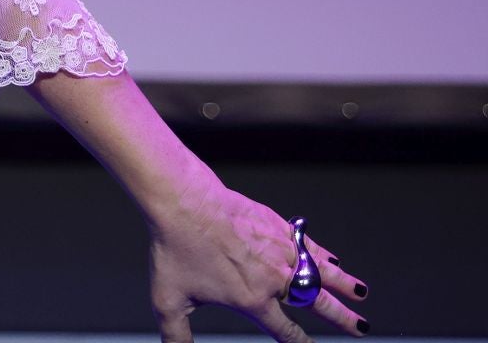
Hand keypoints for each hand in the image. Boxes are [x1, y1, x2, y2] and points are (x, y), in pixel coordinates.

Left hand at [149, 173, 367, 341]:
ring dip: (344, 285)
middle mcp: (274, 279)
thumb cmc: (173, 249)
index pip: (286, 333)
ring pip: (321, 272)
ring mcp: (279, 251)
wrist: (182, 201)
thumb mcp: (169, 300)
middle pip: (318, 305)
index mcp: (252, 301)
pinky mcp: (276, 226)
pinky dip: (325, 255)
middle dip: (342, 319)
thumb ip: (177, 334)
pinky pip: (308, 245)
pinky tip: (336, 260)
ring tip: (362, 294)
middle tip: (362, 328)